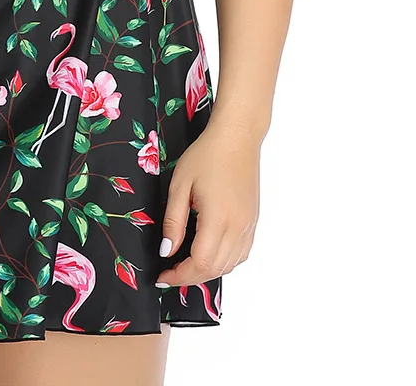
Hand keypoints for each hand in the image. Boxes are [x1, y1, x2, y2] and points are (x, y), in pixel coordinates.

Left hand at [154, 117, 260, 287]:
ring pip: (230, 265)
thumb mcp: (180, 184)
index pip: (200, 263)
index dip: (179, 276)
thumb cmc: (206, 155)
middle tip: (169, 274)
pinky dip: (224, 262)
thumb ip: (173, 221)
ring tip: (185, 266)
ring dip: (207, 272)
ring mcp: (249, 226)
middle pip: (215, 269)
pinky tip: (209, 254)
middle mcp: (238, 228)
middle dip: (190, 277)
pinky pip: (241, 254)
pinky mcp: (253, 222)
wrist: (237, 138)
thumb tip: (167, 251)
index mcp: (218, 219)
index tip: (162, 277)